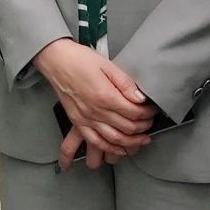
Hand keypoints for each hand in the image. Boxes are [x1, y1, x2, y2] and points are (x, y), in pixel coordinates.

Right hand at [32, 39, 160, 165]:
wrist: (56, 61)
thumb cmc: (79, 60)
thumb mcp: (108, 66)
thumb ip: (126, 84)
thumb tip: (141, 98)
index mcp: (106, 96)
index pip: (135, 113)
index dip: (148, 113)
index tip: (152, 110)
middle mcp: (96, 111)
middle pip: (128, 128)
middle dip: (143, 127)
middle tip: (150, 122)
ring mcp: (86, 119)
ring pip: (114, 140)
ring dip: (132, 143)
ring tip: (142, 139)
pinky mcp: (78, 123)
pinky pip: (96, 142)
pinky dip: (110, 149)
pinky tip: (119, 149)